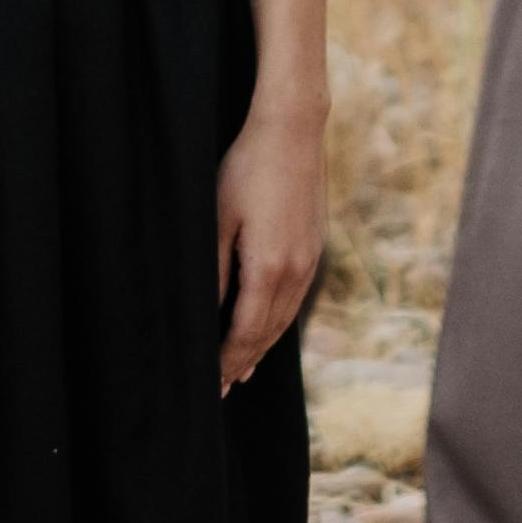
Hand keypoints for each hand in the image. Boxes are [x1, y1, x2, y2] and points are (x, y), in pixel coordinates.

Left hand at [215, 91, 326, 392]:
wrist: (292, 132)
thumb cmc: (245, 170)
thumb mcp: (218, 220)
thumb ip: (214, 272)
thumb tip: (206, 316)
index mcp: (269, 269)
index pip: (244, 333)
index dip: (226, 362)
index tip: (209, 386)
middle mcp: (296, 272)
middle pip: (266, 334)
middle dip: (242, 363)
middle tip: (220, 390)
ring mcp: (310, 261)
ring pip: (283, 320)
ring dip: (261, 348)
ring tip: (241, 371)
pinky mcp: (314, 248)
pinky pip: (294, 300)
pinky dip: (277, 323)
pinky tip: (267, 328)